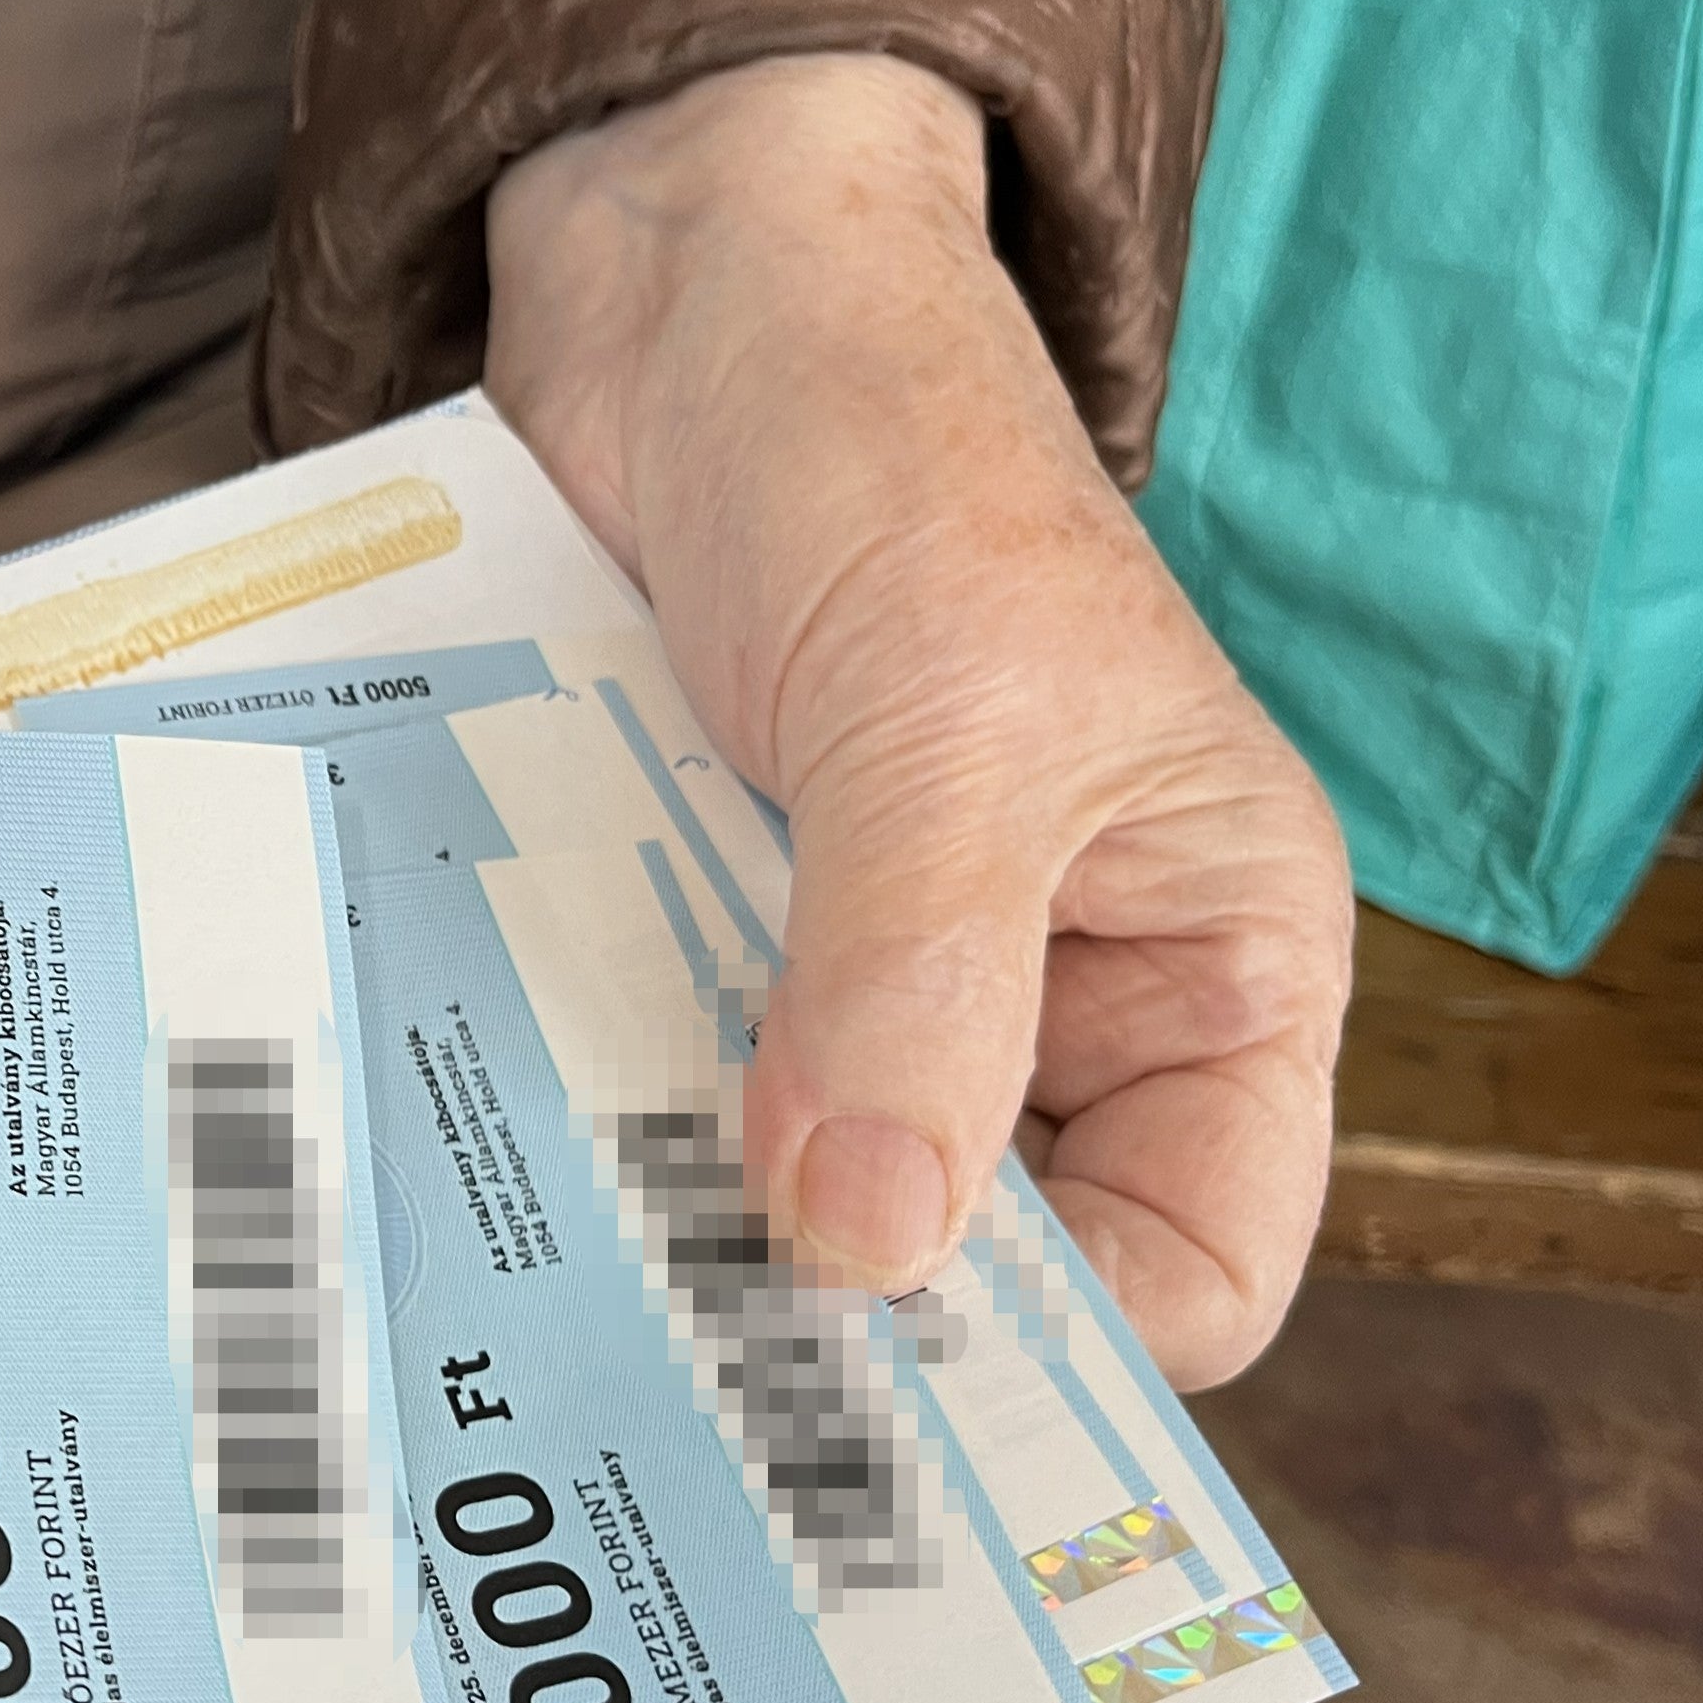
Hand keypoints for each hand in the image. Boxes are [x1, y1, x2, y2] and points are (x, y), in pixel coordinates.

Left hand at [485, 55, 1349, 1387]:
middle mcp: (1045, 1018)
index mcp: (1207, 971)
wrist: (686, 301)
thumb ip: (920, 987)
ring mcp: (857, 1001)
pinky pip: (654, 1108)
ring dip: (682, 1238)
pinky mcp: (696, 958)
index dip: (1060, 1362)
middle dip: (841, 1323)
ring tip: (558, 1278)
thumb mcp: (951, 722)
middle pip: (975, 1279)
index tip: (873, 1401)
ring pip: (793, 1213)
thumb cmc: (895, 459)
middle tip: (669, 1375)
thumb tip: (865, 1252)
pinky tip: (496, 1167)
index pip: (1194, 1271)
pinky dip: (587, 1139)